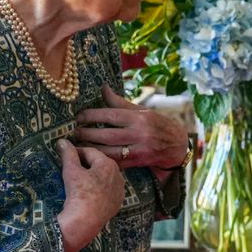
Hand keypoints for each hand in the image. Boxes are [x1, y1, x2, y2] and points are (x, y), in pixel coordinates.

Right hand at [56, 139, 124, 251]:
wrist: (85, 221)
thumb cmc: (79, 192)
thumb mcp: (71, 171)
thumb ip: (68, 154)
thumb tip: (62, 140)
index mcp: (108, 164)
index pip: (91, 152)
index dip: (77, 151)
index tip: (66, 154)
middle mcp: (118, 175)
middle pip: (99, 164)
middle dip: (86, 164)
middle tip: (71, 167)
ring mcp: (119, 190)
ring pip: (104, 178)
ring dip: (93, 176)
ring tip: (79, 180)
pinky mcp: (117, 203)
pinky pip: (107, 191)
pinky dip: (99, 189)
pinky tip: (89, 193)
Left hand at [75, 85, 189, 169]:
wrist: (177, 145)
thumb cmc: (157, 124)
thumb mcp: (142, 110)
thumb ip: (120, 102)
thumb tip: (103, 88)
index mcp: (139, 117)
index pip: (111, 114)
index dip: (92, 115)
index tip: (79, 116)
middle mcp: (139, 133)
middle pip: (107, 134)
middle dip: (88, 133)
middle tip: (74, 132)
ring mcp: (139, 149)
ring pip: (109, 151)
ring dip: (91, 148)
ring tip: (78, 145)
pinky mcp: (138, 163)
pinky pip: (115, 162)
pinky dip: (102, 159)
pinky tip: (90, 156)